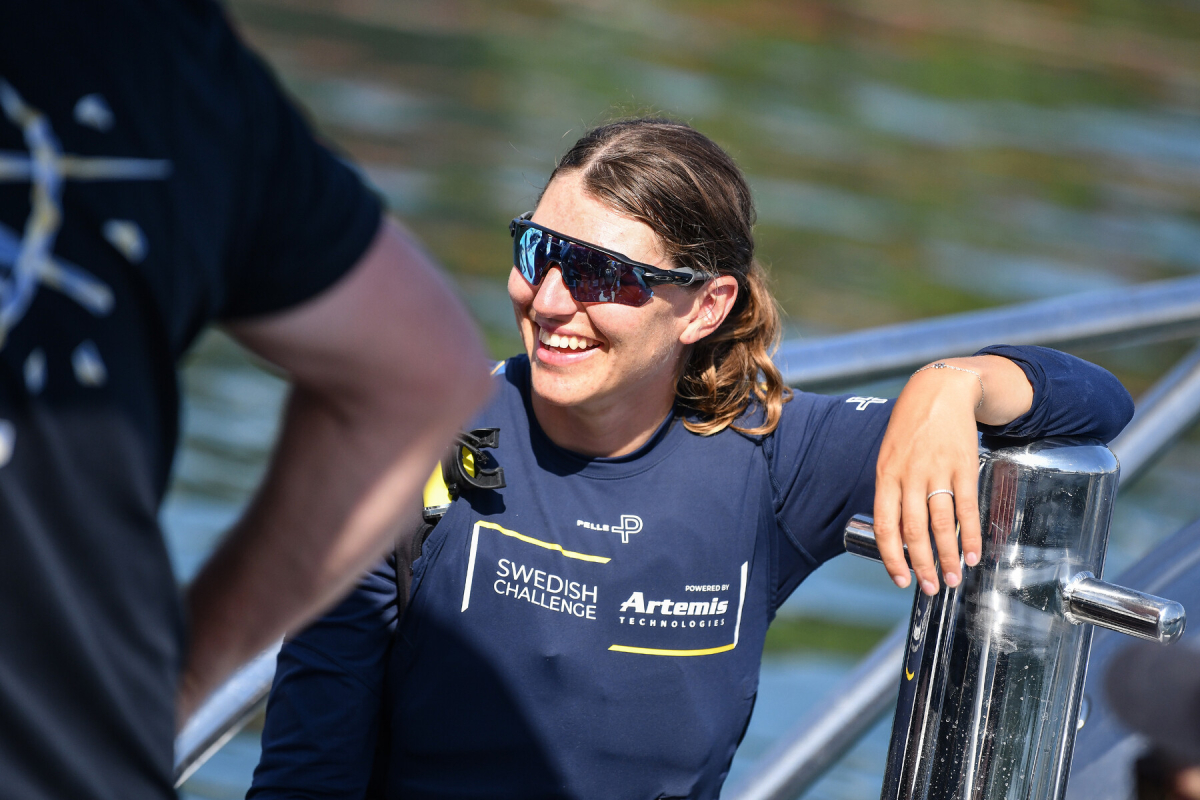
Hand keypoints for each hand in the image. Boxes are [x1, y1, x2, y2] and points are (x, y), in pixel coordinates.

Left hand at [874, 366, 981, 594]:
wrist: (939, 390)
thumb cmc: (911, 428)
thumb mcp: (889, 455)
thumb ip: (893, 491)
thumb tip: (898, 532)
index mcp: (886, 475)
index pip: (885, 525)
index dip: (892, 557)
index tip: (899, 579)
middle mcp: (909, 476)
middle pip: (914, 530)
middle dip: (922, 565)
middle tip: (931, 588)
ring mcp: (937, 471)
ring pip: (941, 523)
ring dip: (948, 556)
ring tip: (953, 577)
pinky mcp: (963, 466)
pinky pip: (967, 507)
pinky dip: (970, 534)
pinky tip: (972, 553)